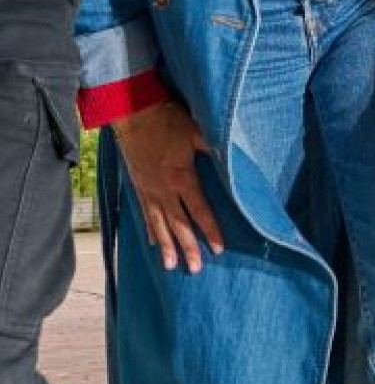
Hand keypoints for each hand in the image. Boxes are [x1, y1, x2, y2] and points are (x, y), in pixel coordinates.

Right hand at [114, 101, 224, 271]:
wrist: (134, 115)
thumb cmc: (168, 121)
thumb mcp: (195, 131)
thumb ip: (213, 146)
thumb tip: (231, 158)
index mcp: (181, 177)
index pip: (199, 210)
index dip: (210, 229)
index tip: (219, 247)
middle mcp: (164, 189)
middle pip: (178, 224)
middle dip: (188, 247)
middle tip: (196, 268)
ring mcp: (149, 190)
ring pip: (159, 224)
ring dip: (166, 246)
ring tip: (171, 266)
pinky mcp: (139, 187)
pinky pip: (145, 214)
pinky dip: (150, 230)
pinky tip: (153, 243)